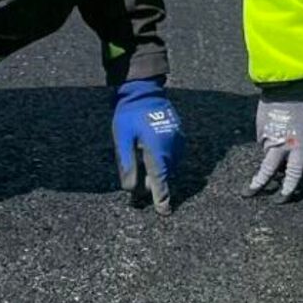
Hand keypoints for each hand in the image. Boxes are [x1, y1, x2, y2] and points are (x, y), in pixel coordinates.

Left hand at [111, 78, 181, 214]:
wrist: (143, 91)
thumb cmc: (129, 115)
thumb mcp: (122, 140)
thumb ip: (127, 165)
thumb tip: (131, 189)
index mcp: (157, 150)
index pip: (160, 180)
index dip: (161, 198)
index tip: (164, 212)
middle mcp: (172, 148)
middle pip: (165, 175)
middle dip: (153, 184)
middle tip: (139, 188)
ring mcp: (178, 141)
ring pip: (170, 166)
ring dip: (159, 172)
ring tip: (143, 168)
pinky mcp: (179, 135)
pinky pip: (173, 155)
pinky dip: (164, 161)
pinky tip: (150, 154)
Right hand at [245, 81, 302, 200]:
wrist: (287, 78)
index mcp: (299, 145)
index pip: (293, 174)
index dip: (288, 188)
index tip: (282, 198)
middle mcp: (281, 144)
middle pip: (267, 170)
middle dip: (258, 184)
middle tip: (249, 194)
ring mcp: (268, 134)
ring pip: (264, 154)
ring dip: (265, 162)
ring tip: (263, 169)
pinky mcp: (260, 123)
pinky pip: (262, 138)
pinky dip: (266, 142)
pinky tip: (272, 139)